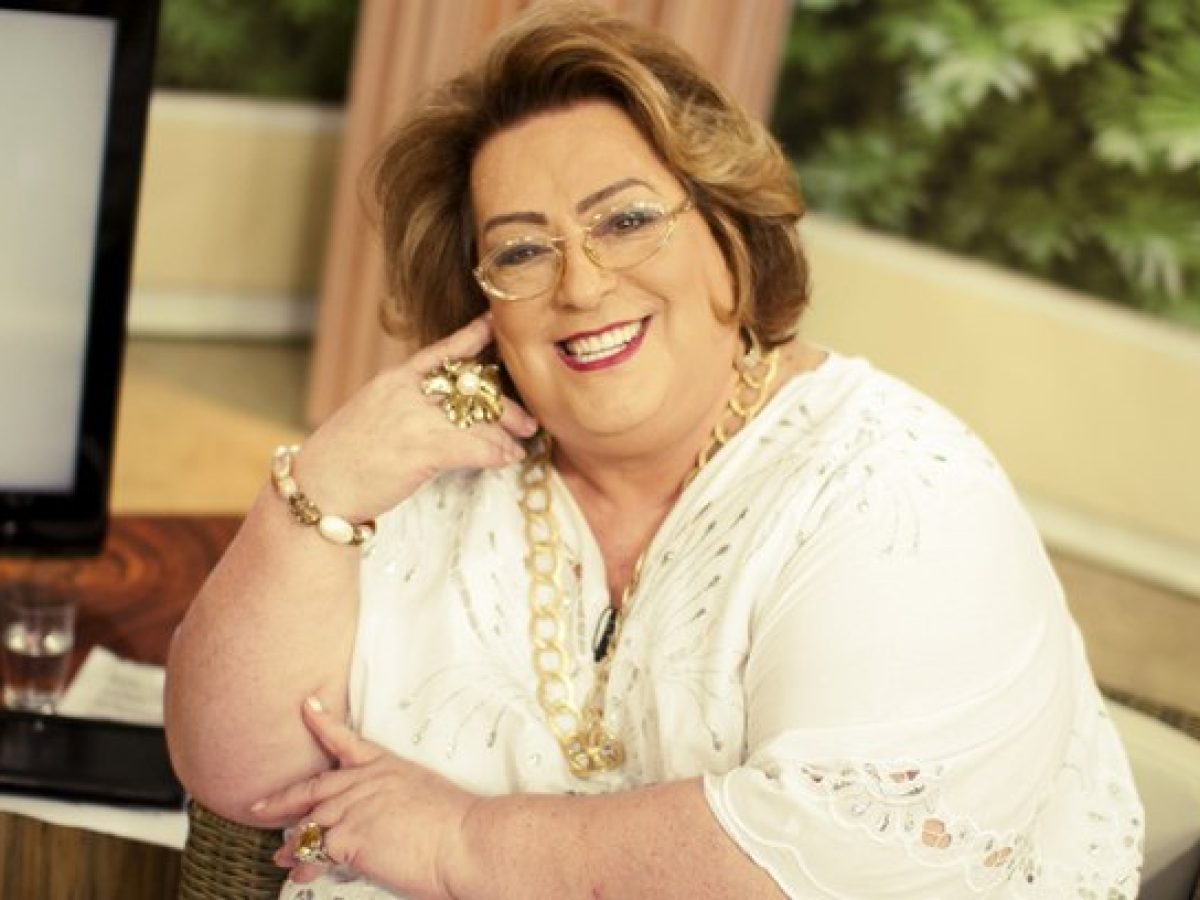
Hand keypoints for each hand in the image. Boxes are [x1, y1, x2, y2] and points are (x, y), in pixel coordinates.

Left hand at [254, 698, 479, 898]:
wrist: (466, 840)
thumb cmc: (455, 825)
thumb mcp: (422, 798)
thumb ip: (391, 804)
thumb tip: (380, 824)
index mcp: (387, 767)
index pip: (348, 741)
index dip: (322, 723)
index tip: (306, 707)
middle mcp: (367, 781)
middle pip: (314, 786)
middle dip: (283, 799)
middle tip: (259, 805)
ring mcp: (355, 806)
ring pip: (311, 823)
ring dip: (295, 844)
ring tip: (282, 857)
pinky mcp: (349, 837)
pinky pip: (316, 853)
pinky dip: (306, 866)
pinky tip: (301, 874)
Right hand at [296, 313, 538, 520]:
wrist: (319, 488)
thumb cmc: (342, 459)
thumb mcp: (370, 414)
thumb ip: (403, 403)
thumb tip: (436, 409)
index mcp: (394, 380)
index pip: (440, 351)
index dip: (472, 336)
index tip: (495, 323)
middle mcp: (406, 393)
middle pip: (469, 388)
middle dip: (502, 405)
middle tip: (527, 420)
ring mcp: (415, 419)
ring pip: (478, 419)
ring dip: (506, 434)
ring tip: (520, 445)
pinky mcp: (422, 450)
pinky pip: (474, 446)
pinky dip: (496, 453)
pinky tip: (507, 459)